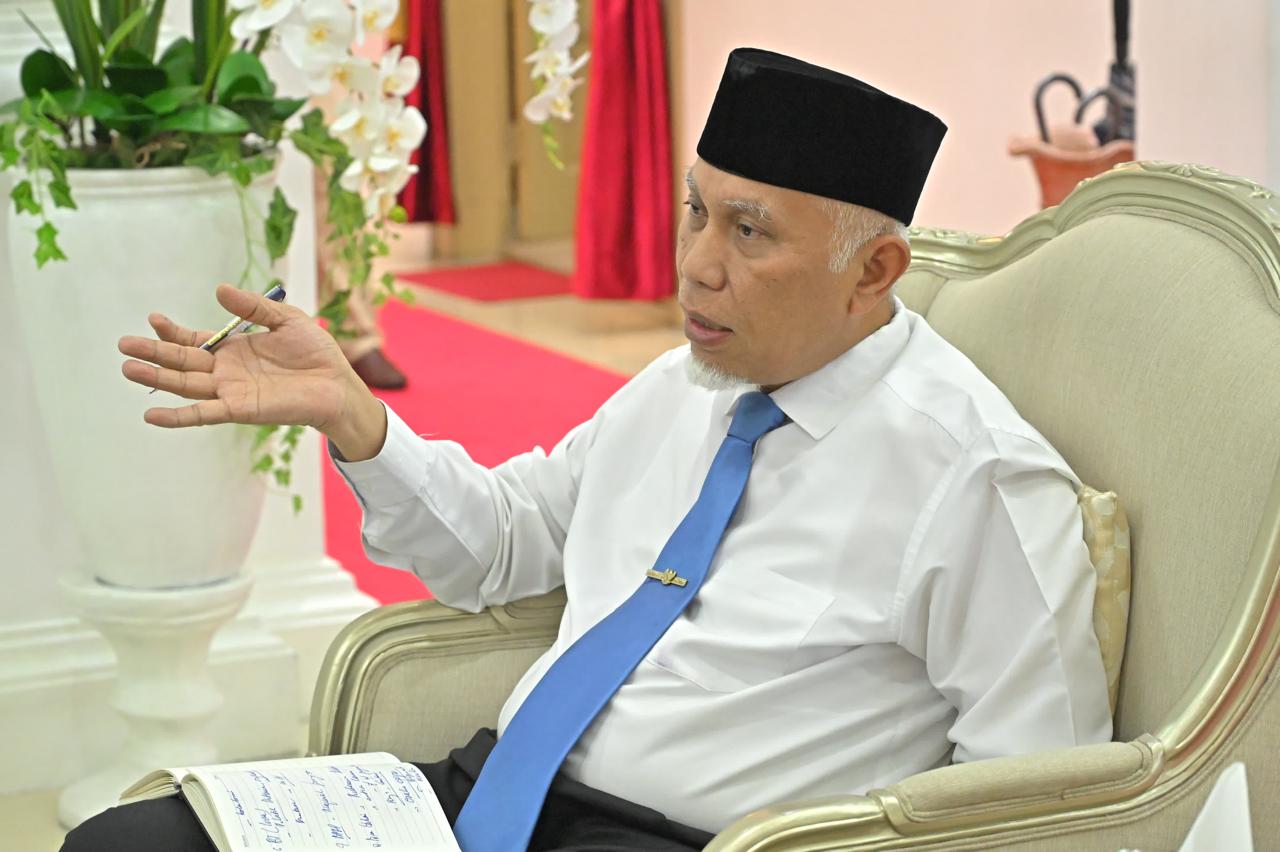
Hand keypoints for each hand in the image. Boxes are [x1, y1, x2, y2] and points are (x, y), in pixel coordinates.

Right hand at [118, 284, 374, 443]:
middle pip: (181, 362)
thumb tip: (218, 289)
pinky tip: (151, 415)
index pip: (194, 339)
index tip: (152, 318)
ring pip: (185, 385)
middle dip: (153, 352)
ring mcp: (230, 391)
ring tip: (128, 368)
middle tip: (123, 344)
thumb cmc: (315, 352)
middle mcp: (226, 371)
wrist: (337, 384)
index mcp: (234, 348)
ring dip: (157, 378)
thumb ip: (252, 307)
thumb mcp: (285, 319)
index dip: (172, 330)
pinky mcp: (240, 410)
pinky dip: (177, 416)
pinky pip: (203, 414)